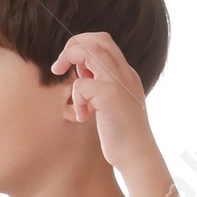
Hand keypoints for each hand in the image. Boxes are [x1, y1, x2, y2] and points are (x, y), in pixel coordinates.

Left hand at [49, 32, 156, 173]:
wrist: (138, 156)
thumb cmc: (121, 136)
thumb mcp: (111, 105)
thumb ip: (100, 87)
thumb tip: (81, 75)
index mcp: (125, 73)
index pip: (103, 42)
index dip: (82, 46)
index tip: (70, 67)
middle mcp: (124, 73)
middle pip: (97, 39)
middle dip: (72, 47)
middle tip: (58, 68)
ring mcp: (119, 82)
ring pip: (90, 51)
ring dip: (70, 60)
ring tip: (64, 80)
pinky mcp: (111, 96)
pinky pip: (81, 84)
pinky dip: (76, 98)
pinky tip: (83, 117)